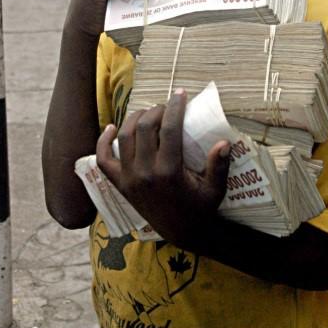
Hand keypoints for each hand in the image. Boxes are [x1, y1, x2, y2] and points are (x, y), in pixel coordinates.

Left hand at [97, 90, 230, 247]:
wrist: (181, 233)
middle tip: (167, 106)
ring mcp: (129, 179)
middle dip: (156, 110)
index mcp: (169, 172)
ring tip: (148, 113)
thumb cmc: (201, 209)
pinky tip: (111, 128)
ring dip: (135, 119)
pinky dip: (103, 142)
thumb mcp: (215, 190)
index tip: (181, 94)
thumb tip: (224, 141)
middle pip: (145, 128)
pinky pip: (104, 161)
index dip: (175, 107)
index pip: (169, 129)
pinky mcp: (120, 185)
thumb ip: (219, 166)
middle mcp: (145, 173)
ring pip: (124, 137)